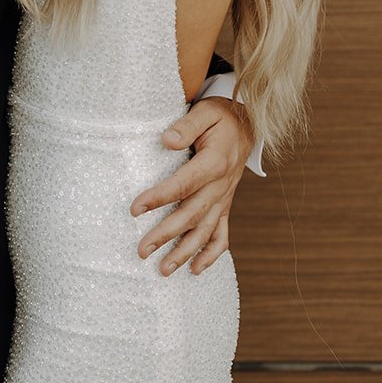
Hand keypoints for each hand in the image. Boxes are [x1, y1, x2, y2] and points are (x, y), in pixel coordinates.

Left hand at [130, 96, 253, 275]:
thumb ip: (186, 127)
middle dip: (166, 235)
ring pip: (205, 231)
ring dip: (185, 252)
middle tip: (141, 250)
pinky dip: (211, 255)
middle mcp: (221, 186)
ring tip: (163, 270)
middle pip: (192, 215)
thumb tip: (166, 140)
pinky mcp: (225, 205)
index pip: (183, 184)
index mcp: (215, 163)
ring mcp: (224, 199)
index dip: (159, 197)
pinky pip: (222, 235)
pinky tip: (195, 270)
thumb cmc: (220, 116)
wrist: (246, 123)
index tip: (135, 209)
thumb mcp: (205, 113)